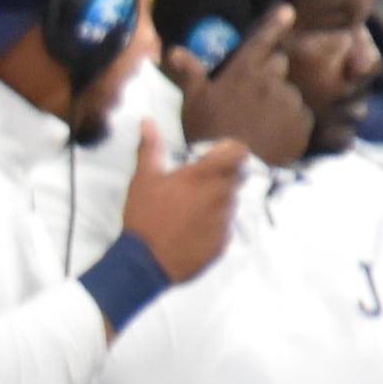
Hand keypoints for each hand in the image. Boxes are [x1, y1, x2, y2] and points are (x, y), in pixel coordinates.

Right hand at [117, 118, 252, 283]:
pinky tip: (189, 232)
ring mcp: (226, 220)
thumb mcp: (143, 179)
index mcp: (206, 176)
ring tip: (188, 212)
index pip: (239, 152)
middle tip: (195, 185)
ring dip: (216, 202)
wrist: (145, 262)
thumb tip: (148, 121)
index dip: (229, 151)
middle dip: (221, 177)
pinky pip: (224, 227)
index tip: (212, 157)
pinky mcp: (223, 242)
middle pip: (237, 177)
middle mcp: (223, 195)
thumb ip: (150, 148)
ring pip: (230, 203)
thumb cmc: (144, 216)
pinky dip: (212, 226)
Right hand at [168, 4, 310, 169]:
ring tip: (261, 123)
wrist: (235, 168)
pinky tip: (273, 135)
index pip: (263, 39)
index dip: (276, 23)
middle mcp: (272, 80)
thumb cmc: (208, 131)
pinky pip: (299, 116)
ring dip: (278, 101)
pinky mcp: (302, 123)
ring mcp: (290, 101)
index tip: (288, 12)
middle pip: (279, 64)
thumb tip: (174, 50)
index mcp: (246, 71)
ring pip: (288, 93)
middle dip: (270, 72)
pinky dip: (289, 122)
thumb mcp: (194, 101)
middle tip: (254, 93)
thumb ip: (189, 73)